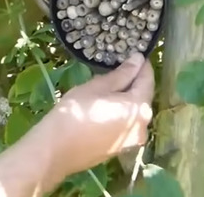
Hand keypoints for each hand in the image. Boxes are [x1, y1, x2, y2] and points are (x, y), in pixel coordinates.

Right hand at [36, 52, 154, 178]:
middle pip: (142, 97)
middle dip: (132, 82)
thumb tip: (138, 59)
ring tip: (105, 88)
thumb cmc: (77, 112)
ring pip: (133, 111)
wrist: (56, 149)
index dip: (141, 65)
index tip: (134, 53)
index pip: (147, 79)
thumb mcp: (98, 86)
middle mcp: (143, 126)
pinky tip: (102, 107)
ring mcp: (133, 140)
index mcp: (140, 108)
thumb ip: (122, 73)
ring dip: (124, 98)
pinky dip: (119, 113)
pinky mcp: (121, 149)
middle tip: (115, 69)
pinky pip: (125, 124)